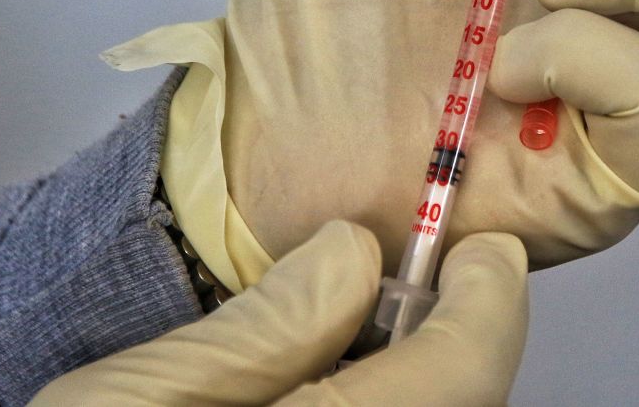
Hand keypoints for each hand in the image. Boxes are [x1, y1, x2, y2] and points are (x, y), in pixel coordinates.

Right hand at [31, 222, 527, 405]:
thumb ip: (268, 325)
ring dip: (426, 380)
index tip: (486, 248)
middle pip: (462, 402)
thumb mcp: (149, 398)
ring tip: (370, 330)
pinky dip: (393, 405)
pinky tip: (335, 389)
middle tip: (424, 279)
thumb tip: (354, 251)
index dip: (490, 297)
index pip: (466, 368)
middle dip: (455, 339)